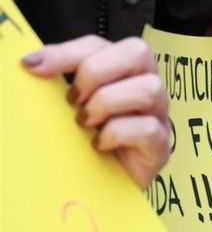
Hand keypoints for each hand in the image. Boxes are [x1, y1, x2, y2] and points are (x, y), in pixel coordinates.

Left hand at [22, 36, 169, 188]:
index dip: (67, 51)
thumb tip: (31, 63)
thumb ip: (59, 83)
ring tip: (86, 122)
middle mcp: (146, 86)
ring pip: (149, 88)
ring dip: (108, 103)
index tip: (32, 65)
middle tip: (73, 99)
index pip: (100, 45)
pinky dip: (117, 134)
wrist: (104, 187)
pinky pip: (148, 128)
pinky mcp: (161, 144)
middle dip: (96, 72)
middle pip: (138, 52)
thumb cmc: (88, 141)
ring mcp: (158, 115)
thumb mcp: (72, 107)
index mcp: (122, 72)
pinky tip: (99, 144)